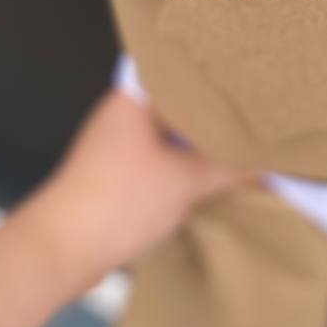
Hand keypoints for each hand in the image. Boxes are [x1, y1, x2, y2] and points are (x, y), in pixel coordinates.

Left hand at [18, 89, 246, 298]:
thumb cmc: (116, 203)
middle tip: (256, 117)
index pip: (183, 73)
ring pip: (170, 139)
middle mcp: (122, 115)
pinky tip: (209, 180)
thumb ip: (229, 168)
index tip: (251, 80)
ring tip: (240, 148)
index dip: (217, 78)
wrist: (58, 252)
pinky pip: (159, 164)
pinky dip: (182, 170)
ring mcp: (116, 147)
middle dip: (214, 118)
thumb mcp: (185, 182)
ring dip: (198, 148)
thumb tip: (267, 162)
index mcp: (134, 98)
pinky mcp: (115, 178)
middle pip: (179, 108)